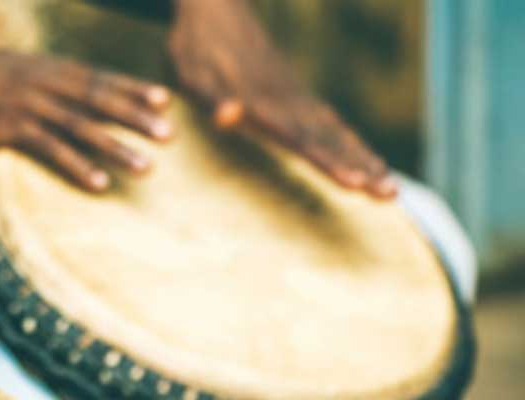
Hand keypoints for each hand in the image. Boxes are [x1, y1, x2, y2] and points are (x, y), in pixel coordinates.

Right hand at [0, 49, 172, 191]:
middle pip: (97, 99)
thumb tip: (45, 96)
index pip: (96, 77)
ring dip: (116, 146)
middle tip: (170, 135)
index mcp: (40, 65)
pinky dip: (77, 166)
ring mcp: (23, 104)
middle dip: (136, 117)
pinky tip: (99, 183)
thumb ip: (27, 82)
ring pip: (81, 126)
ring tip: (145, 166)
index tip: (165, 100)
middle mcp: (39, 80)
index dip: (132, 88)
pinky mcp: (4, 128)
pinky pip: (49, 149)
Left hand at [168, 0, 396, 198]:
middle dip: (361, 168)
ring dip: (364, 160)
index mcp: (264, 104)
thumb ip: (213, 98)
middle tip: (391, 195)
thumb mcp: (195, 75)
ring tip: (391, 187)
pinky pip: (331, 122)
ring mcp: (295, 96)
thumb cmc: (198, 47)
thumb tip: (228, 116)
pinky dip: (351, 142)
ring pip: (337, 133)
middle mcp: (288, 102)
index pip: (302, 140)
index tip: (355, 184)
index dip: (328, 162)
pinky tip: (366, 157)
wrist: (216, 6)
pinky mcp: (294, 93)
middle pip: (331, 141)